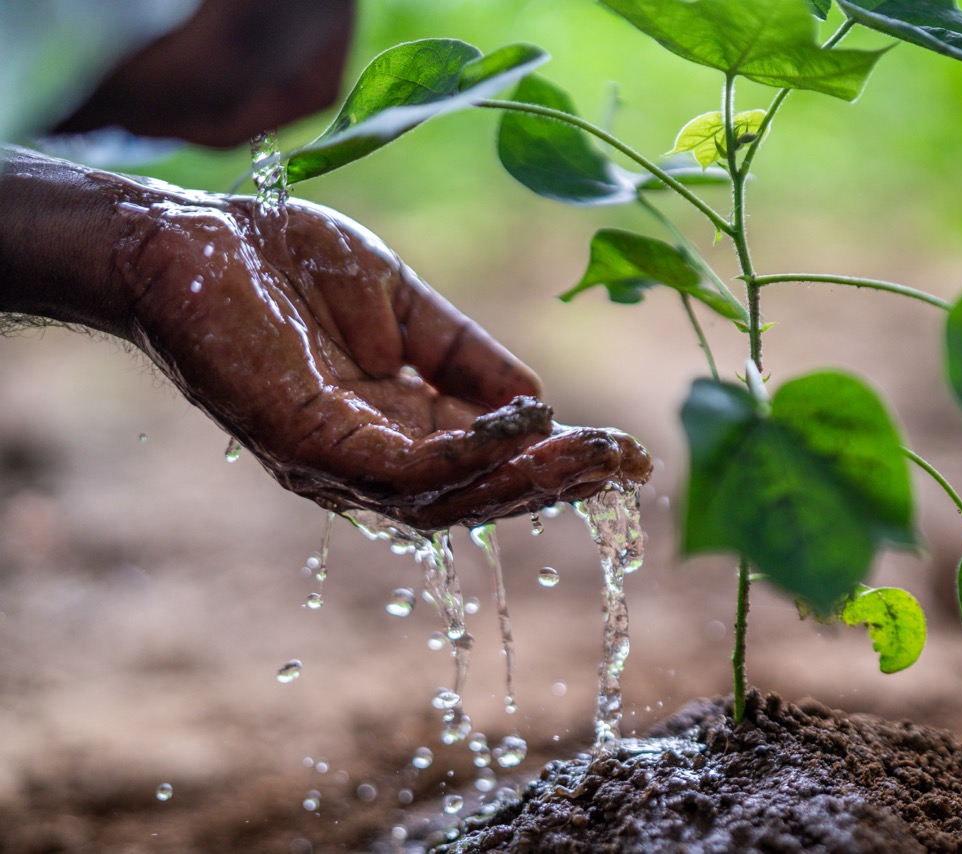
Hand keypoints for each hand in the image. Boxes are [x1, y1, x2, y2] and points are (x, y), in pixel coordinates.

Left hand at [112, 189, 649, 529]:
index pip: (489, 465)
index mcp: (394, 428)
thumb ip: (466, 357)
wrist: (189, 235)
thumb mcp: (404, 308)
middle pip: (479, 495)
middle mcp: (369, 459)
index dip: (559, 463)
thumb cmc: (286, 265)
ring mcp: (338, 460)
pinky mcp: (309, 444)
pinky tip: (520, 428)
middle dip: (557, 483)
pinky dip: (468, 453)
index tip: (628, 457)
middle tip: (626, 465)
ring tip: (591, 456)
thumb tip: (542, 401)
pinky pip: (404, 468)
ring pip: (450, 497)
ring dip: (527, 481)